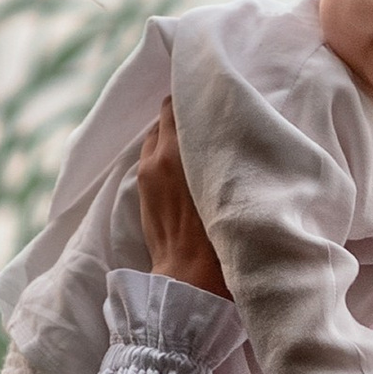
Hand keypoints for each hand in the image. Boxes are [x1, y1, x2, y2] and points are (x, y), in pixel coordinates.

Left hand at [135, 101, 228, 294]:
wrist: (191, 278)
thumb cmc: (221, 239)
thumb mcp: (230, 186)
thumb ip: (223, 153)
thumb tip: (227, 131)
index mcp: (180, 150)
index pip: (177, 103)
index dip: (192, 95)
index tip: (208, 94)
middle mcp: (157, 156)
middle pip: (164, 116)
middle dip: (181, 114)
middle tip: (204, 118)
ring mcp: (146, 174)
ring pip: (155, 137)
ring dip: (171, 136)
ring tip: (194, 144)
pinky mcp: (143, 192)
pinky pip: (151, 158)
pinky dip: (164, 155)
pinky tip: (183, 168)